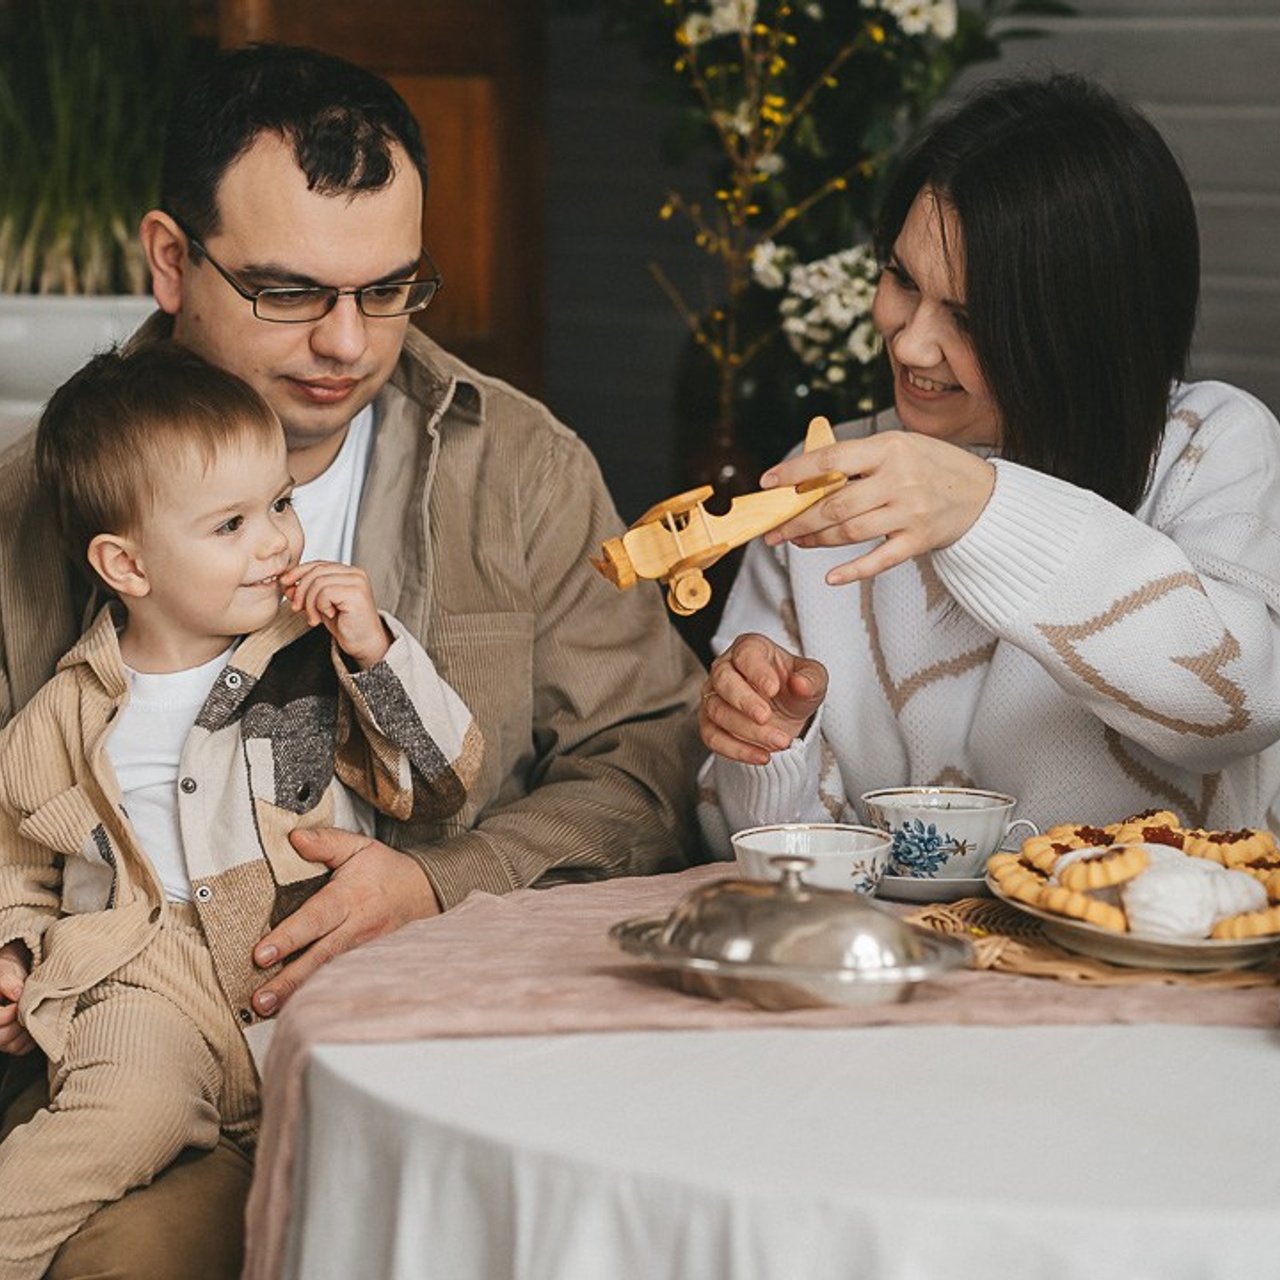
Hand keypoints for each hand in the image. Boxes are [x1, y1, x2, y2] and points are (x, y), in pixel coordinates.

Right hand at [0, 940, 33, 1055]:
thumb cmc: (7, 973)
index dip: (10, 1013)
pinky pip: (20, 1048)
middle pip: (1, 1037)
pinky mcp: (9, 1043)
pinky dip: (31, 1038)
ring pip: (12, 1045)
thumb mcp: (6, 970)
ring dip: (28, 1030)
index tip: (22, 1001)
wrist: (13, 978)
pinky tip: (37, 1022)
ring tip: (35, 1012)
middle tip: (32, 1007)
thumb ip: (7, 981)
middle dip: (20, 1022)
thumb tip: (17, 994)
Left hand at [250, 828, 440, 1016]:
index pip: (316, 918)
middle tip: (259, 998)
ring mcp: (363, 950)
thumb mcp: (359, 847)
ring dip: (297, 993)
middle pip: (319, 957)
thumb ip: (326, 842)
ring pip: (328, 974)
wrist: (424, 893)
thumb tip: (294, 839)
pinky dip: (317, 995)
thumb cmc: (384, 871)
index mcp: (350, 897)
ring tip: (267, 1008)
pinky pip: (339, 980)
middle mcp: (356, 928)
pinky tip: (295, 1008)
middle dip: (288, 979)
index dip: (289, 937)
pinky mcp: (366, 964)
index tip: (261, 953)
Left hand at [280, 561, 391, 667]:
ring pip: (318, 582)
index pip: (318, 564)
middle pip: (316, 571)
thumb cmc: (348, 626)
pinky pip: (325, 593)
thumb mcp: (320, 606)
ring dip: (310, 603)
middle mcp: (354, 573)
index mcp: (347, 572)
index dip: (298, 572)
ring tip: (315, 617)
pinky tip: (329, 615)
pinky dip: (320, 606)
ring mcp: (357, 581)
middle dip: (301, 591)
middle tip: (297, 608)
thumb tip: (288, 584)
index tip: (285, 583)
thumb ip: (306, 593)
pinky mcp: (356, 593)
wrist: (365, 643)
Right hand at [701, 633, 828, 765]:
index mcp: (750, 649)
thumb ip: (811, 679)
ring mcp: (714, 696)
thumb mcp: (814, 679)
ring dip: (747, 731)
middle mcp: (725, 668)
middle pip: (723, 681)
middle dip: (744, 701)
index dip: (757, 672)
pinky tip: (763, 756)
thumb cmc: (796, 687)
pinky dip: (737, 750)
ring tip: (780, 741)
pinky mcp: (710, 723)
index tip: (773, 689)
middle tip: (765, 717)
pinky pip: (713, 737)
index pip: (746, 655)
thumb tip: (800, 684)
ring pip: (717, 712)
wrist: (787, 713)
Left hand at [760, 430, 995, 583]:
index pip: (831, 460)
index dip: (795, 472)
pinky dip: (852, 571)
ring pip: (849, 531)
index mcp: (889, 448)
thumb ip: (857, 458)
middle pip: (834, 503)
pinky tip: (830, 577)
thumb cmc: (932, 466)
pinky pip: (879, 560)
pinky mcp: (918, 540)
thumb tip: (804, 474)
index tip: (768, 483)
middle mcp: (899, 479)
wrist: (984, 494)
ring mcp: (910, 512)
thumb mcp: (899, 446)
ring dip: (816, 540)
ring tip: (796, 542)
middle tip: (774, 530)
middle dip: (797, 519)